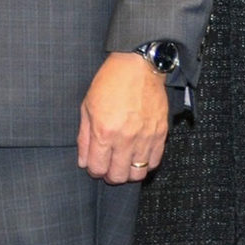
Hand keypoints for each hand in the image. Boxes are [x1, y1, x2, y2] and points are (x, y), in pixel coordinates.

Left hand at [77, 52, 170, 183]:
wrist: (138, 68)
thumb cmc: (109, 83)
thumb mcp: (87, 107)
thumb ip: (84, 138)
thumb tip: (83, 161)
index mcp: (103, 132)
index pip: (98, 168)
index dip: (93, 171)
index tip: (93, 167)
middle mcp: (125, 138)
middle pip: (119, 176)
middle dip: (110, 176)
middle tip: (107, 169)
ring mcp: (145, 138)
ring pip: (138, 173)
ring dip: (128, 173)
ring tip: (123, 164)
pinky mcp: (161, 134)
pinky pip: (154, 161)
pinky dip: (145, 165)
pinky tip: (137, 157)